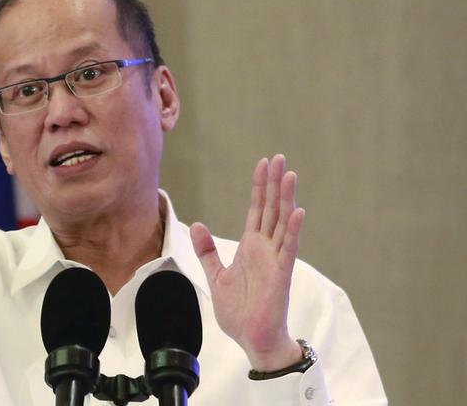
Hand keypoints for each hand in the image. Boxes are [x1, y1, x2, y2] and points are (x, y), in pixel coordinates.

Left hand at [191, 154, 304, 370]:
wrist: (251, 338)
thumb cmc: (239, 310)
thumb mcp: (216, 275)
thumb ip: (208, 250)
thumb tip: (197, 224)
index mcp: (251, 247)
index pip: (257, 210)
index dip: (259, 187)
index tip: (262, 164)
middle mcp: (265, 248)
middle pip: (271, 209)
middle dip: (274, 183)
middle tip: (279, 157)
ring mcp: (275, 259)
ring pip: (282, 222)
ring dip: (286, 199)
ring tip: (289, 174)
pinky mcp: (281, 274)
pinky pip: (288, 248)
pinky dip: (292, 230)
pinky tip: (297, 211)